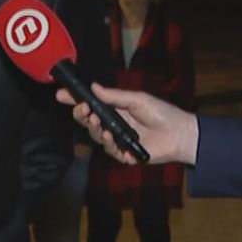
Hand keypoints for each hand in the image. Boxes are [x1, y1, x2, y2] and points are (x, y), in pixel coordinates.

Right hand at [55, 83, 198, 165]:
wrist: (179, 133)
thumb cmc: (161, 113)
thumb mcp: (137, 99)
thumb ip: (115, 96)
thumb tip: (93, 87)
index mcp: (116, 110)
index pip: (91, 105)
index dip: (76, 100)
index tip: (62, 94)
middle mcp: (114, 125)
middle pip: (89, 121)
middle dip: (81, 114)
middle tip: (81, 108)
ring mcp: (118, 140)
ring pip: (96, 136)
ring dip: (93, 127)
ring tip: (95, 119)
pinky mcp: (125, 154)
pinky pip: (109, 150)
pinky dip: (106, 142)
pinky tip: (108, 135)